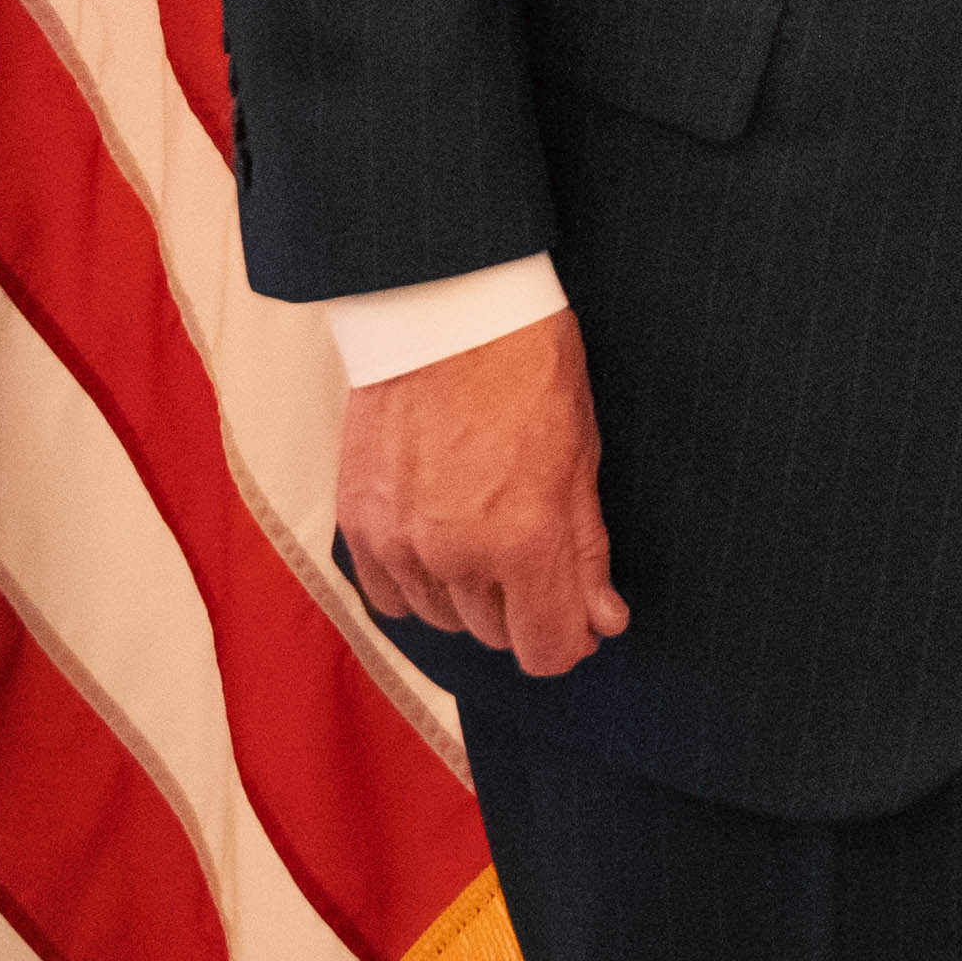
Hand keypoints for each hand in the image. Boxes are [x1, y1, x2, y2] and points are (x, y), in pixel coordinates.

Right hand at [336, 309, 627, 673]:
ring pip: (442, 619)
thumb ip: (586, 552)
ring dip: (473, 599)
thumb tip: (602, 620)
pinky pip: (388, 596)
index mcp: (523, 539)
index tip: (581, 625)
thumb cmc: (528, 370)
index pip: (545, 647)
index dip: (569, 644)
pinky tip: (440, 551)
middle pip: (496, 633)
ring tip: (492, 543)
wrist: (444, 313)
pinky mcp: (358, 523)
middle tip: (543, 569)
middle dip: (527, 611)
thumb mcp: (581, 458)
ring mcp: (399, 542)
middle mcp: (454, 554)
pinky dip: (418, 586)